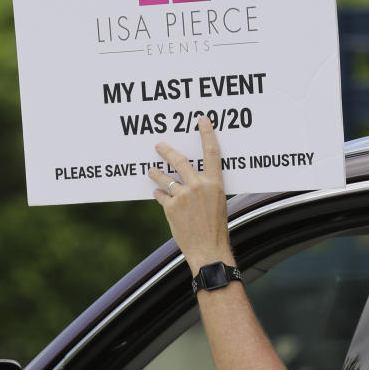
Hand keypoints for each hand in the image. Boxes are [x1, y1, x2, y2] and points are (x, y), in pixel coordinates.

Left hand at [148, 116, 233, 274]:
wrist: (208, 249)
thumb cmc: (216, 228)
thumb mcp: (218, 204)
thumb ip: (206, 188)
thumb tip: (192, 180)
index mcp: (215, 184)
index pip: (212, 152)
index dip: (207, 134)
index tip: (201, 120)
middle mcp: (198, 186)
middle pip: (180, 161)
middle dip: (167, 151)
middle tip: (158, 145)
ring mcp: (183, 196)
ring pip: (165, 178)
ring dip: (156, 174)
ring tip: (151, 171)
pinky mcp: (170, 207)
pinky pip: (161, 196)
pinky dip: (159, 194)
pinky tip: (157, 194)